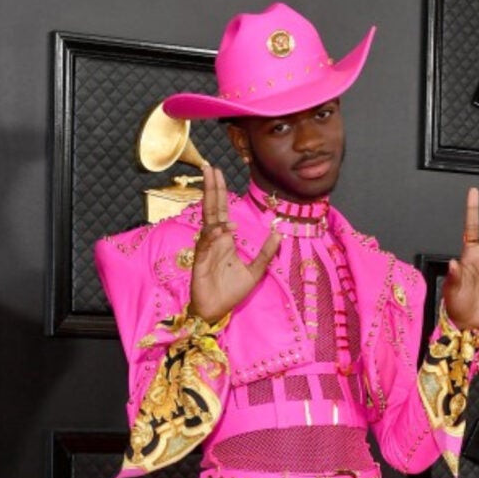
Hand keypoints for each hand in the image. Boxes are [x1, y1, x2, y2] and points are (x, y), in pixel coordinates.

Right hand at [188, 162, 279, 323]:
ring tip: (215, 186)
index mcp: (224, 240)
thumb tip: (278, 232)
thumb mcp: (256, 270)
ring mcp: (205, 250)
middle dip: (211, 188)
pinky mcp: (200, 262)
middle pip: (211, 209)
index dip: (219, 192)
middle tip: (210, 167)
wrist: (217, 310)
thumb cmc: (231, 290)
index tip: (218, 172)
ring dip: (212, 206)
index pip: (220, 210)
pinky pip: (206, 245)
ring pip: (208, 223)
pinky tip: (220, 228)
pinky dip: (213, 236)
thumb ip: (266, 252)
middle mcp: (213, 241)